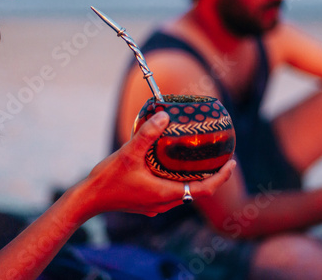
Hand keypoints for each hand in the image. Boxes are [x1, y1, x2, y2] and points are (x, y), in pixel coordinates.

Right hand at [77, 111, 234, 217]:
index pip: (204, 189)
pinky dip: (180, 181)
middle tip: (221, 159)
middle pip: (197, 192)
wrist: (88, 200)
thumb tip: (165, 115)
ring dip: (196, 179)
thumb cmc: (108, 179)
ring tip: (202, 161)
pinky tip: (174, 168)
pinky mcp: (147, 203)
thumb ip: (147, 134)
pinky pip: (172, 193)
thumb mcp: (128, 154)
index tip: (233, 163)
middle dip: (212, 177)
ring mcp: (155, 206)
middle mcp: (164, 203)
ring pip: (184, 193)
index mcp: (166, 194)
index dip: (221, 177)